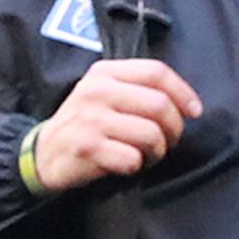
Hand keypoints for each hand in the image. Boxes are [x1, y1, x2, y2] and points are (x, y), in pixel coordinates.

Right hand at [31, 58, 202, 191]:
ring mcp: (90, 119)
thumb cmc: (87, 124)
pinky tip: (126, 164)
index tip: (194, 111)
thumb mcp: (105, 94)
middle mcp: (97, 91)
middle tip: (168, 142)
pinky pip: (132, 159)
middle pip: (159, 105)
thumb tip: (187, 104)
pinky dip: (136, 166)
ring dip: (157, 152)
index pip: (156, 72)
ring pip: (151, 134)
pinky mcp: (87, 147)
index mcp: (105, 72)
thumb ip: (139, 90)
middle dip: (174, 129)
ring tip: (146, 155)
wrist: (44, 153)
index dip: (183, 92)